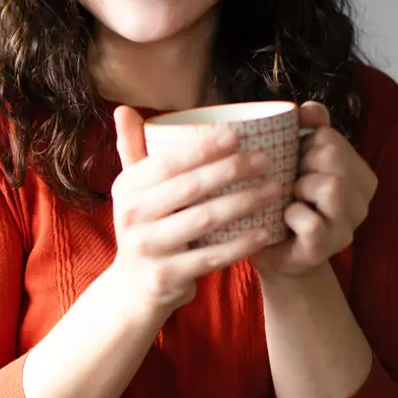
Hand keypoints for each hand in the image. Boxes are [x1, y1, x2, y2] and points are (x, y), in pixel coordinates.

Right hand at [109, 106, 281, 316]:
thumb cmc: (144, 227)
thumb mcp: (132, 191)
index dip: (203, 147)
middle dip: (232, 170)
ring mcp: (148, 247)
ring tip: (275, 189)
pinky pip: (212, 256)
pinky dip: (241, 243)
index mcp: (127, 188)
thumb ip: (131, 149)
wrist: (133, 288)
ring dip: (244, 202)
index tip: (237, 135)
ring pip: (205, 220)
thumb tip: (123, 108)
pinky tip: (266, 230)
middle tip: (266, 159)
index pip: (168, 162)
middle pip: (190, 187)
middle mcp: (132, 215)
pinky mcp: (167, 275)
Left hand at [252, 102, 377, 278]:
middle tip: (290, 182)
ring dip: (299, 188)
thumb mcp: (295, 163)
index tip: (294, 162)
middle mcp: (362, 199)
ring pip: (331, 186)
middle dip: (300, 164)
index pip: (330, 136)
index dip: (302, 145)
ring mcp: (349, 225)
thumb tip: (309, 108)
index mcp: (358, 173)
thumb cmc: (283, 201)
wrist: (273, 250)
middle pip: (332, 155)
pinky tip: (285, 219)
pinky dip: (291, 216)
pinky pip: (311, 221)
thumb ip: (309, 132)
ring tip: (290, 199)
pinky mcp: (328, 247)